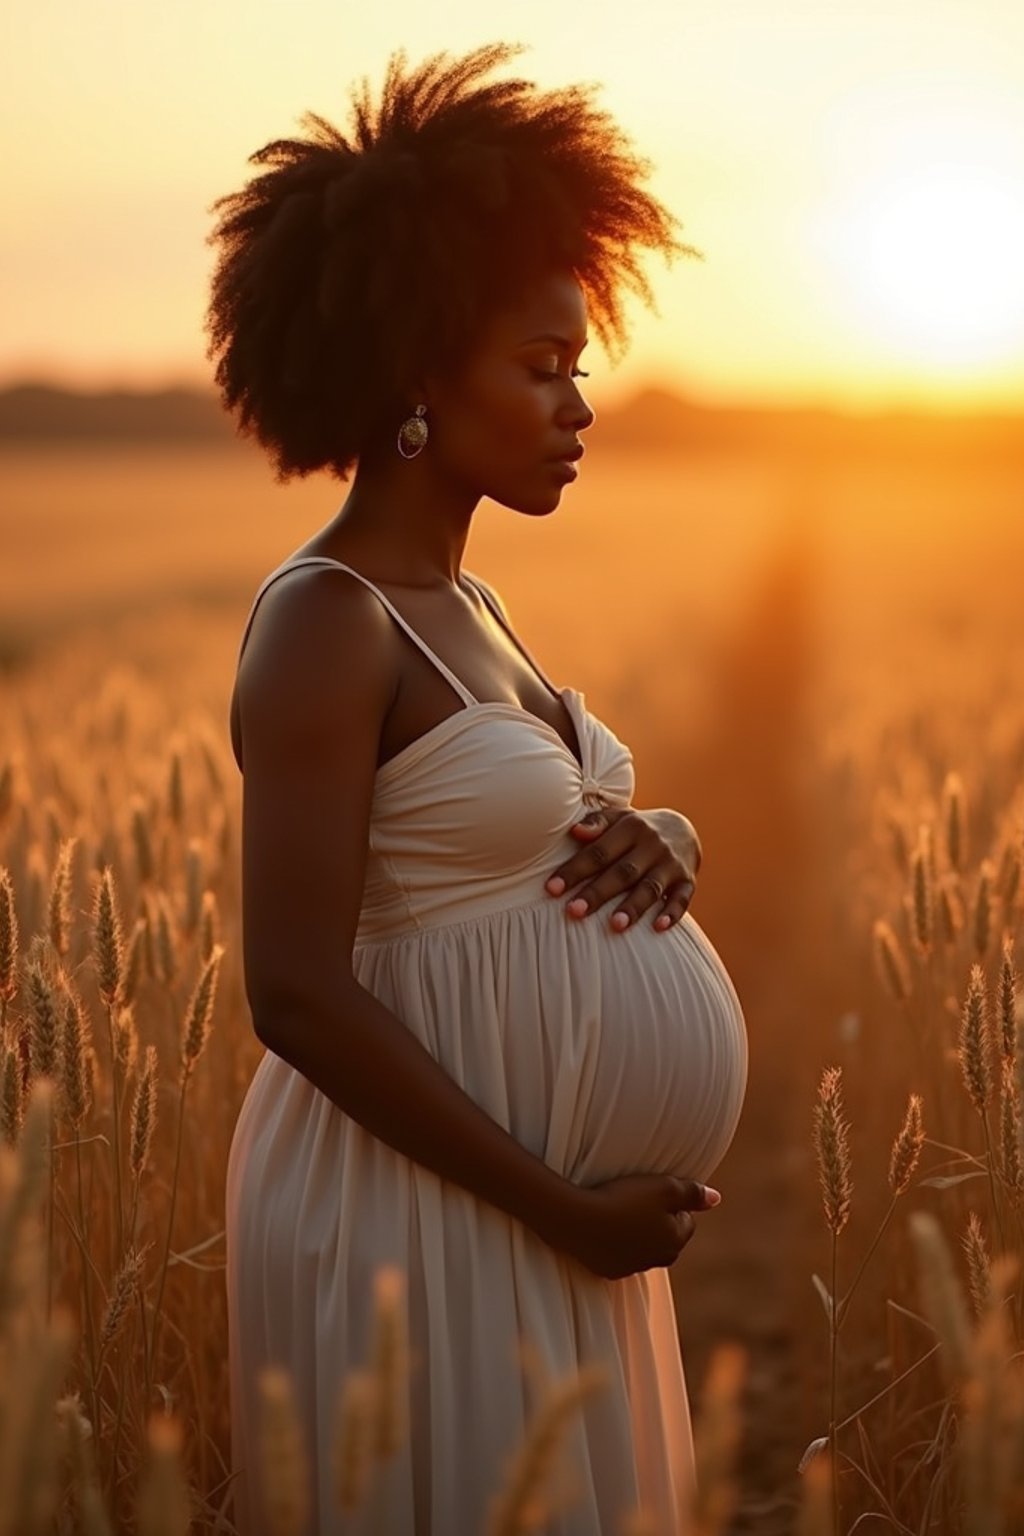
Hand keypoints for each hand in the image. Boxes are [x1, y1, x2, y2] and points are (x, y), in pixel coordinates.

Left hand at [544, 806, 701, 932]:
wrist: (684, 829)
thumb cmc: (637, 828)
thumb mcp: (618, 818)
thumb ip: (596, 823)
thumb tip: (575, 831)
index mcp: (631, 828)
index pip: (598, 852)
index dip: (575, 871)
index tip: (552, 889)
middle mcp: (652, 845)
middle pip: (622, 872)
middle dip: (598, 892)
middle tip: (574, 911)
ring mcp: (671, 864)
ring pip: (650, 887)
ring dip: (634, 907)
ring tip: (616, 926)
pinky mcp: (687, 881)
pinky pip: (682, 899)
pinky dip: (671, 913)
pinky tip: (658, 927)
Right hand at [553, 1174, 721, 1278]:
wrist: (579, 1220)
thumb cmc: (624, 1198)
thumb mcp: (664, 1187)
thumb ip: (693, 1192)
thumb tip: (716, 1198)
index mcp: (675, 1240)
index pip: (686, 1221)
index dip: (671, 1203)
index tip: (652, 1192)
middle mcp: (659, 1259)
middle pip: (666, 1237)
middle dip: (657, 1221)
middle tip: (635, 1200)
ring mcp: (633, 1268)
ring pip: (643, 1248)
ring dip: (637, 1233)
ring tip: (617, 1211)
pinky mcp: (610, 1272)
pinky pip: (620, 1256)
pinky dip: (616, 1244)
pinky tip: (604, 1228)